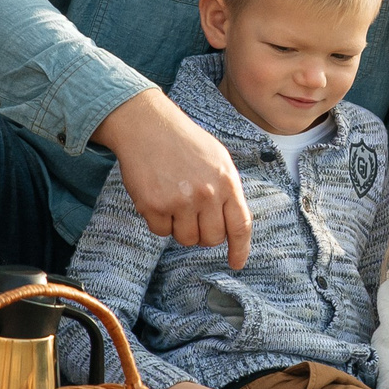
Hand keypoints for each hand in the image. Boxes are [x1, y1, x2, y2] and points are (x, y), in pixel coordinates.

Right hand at [95, 88, 250, 268]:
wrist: (147, 125)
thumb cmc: (183, 142)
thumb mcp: (218, 159)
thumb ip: (227, 190)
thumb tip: (232, 223)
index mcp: (226, 181)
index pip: (240, 225)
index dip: (240, 249)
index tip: (236, 263)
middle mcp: (206, 193)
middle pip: (211, 238)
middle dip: (203, 235)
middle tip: (193, 217)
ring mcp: (180, 201)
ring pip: (186, 239)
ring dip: (180, 228)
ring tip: (174, 202)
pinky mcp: (154, 205)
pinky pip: (160, 231)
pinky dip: (158, 221)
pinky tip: (157, 197)